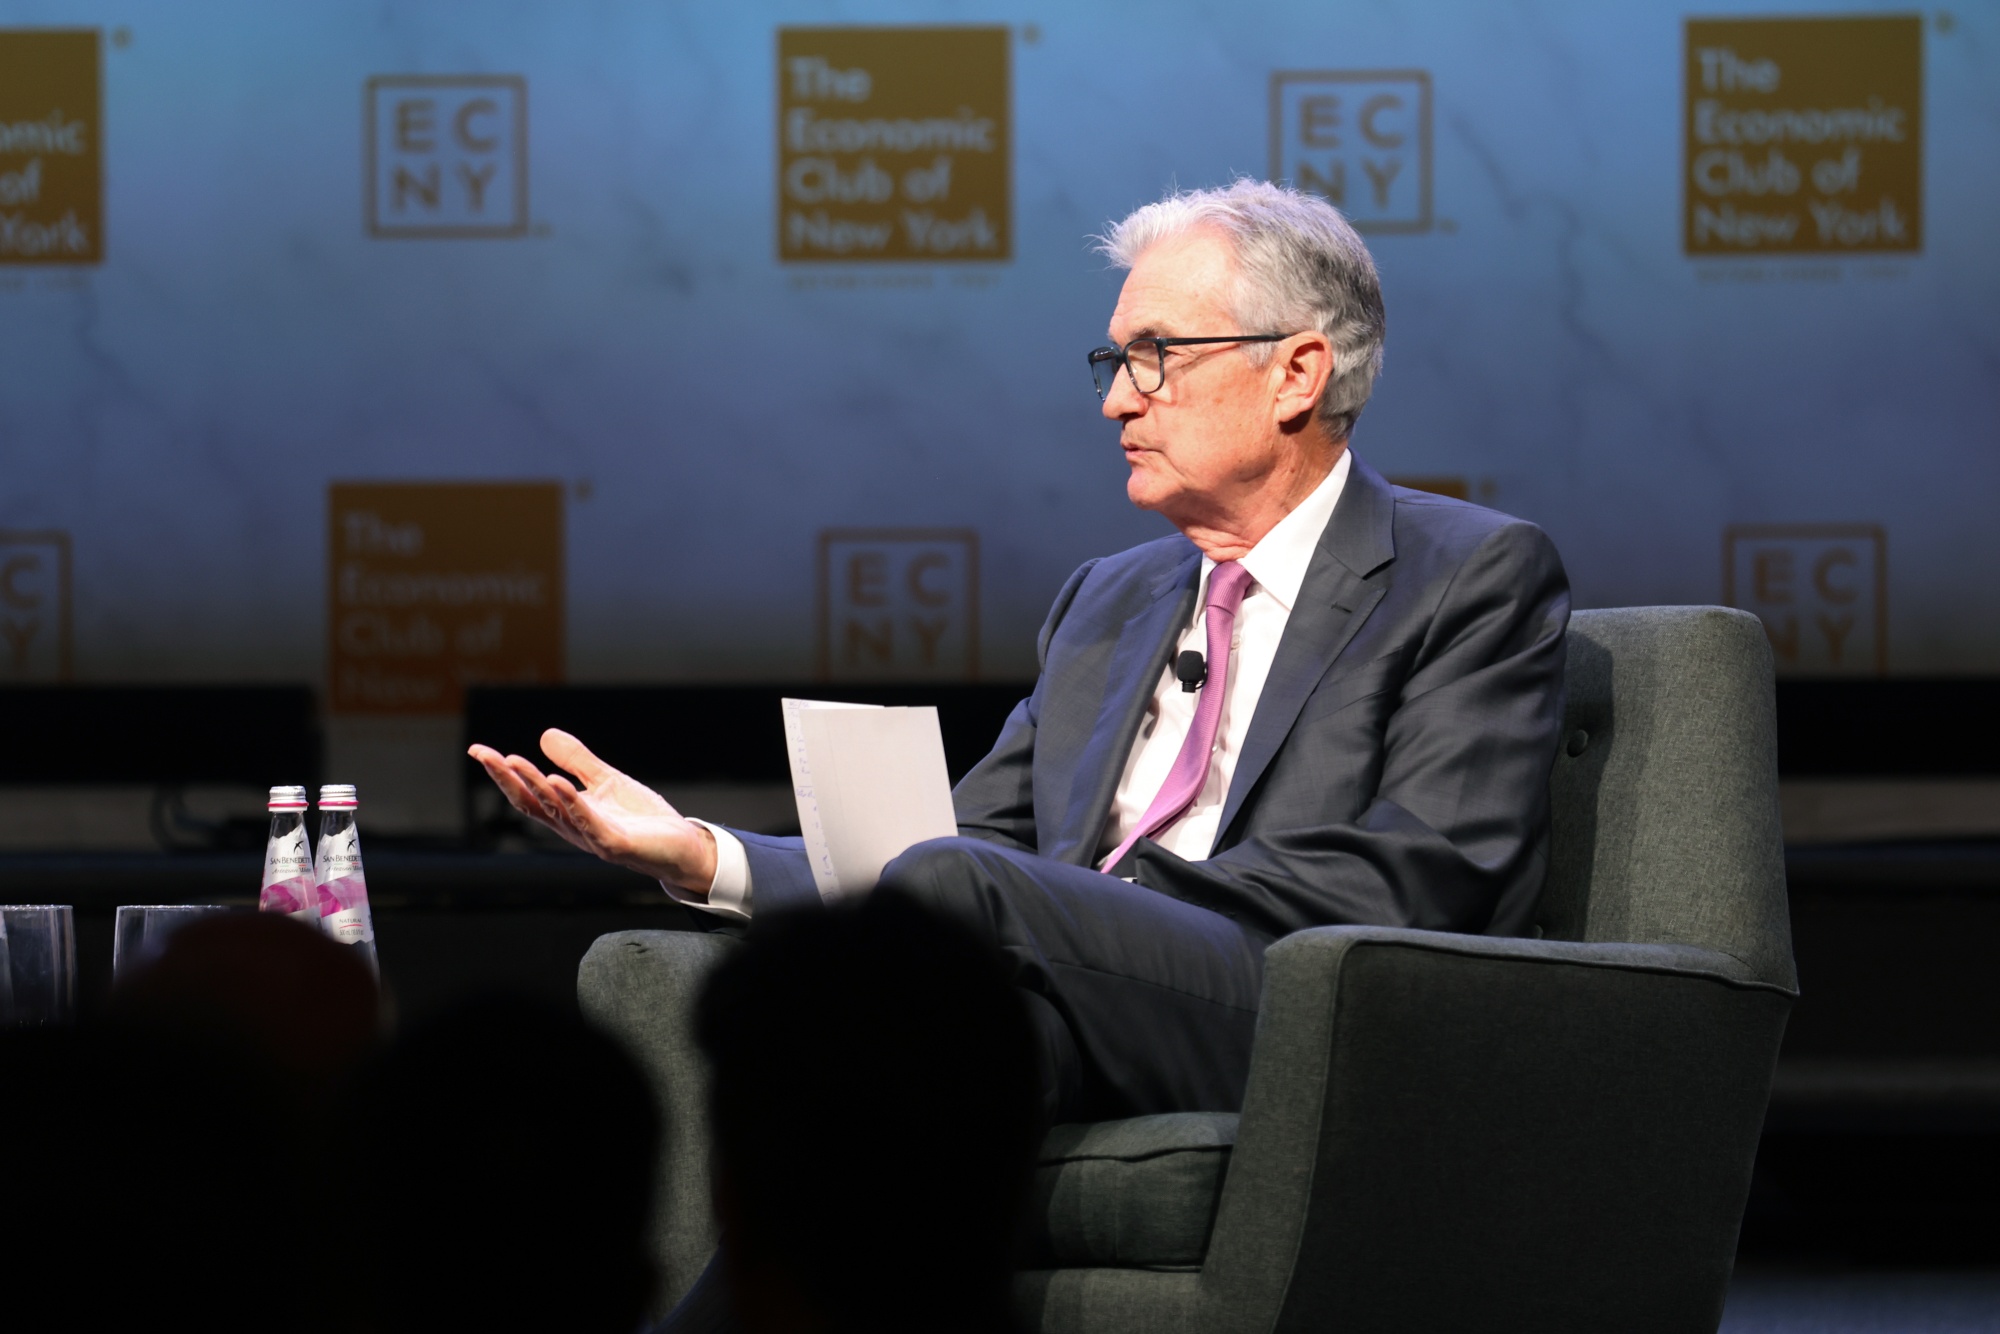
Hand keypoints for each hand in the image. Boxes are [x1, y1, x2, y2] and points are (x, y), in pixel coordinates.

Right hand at [467, 729, 718, 893]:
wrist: (682, 846)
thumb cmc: (642, 819)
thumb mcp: (607, 781)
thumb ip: (578, 761)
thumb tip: (544, 735)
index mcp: (568, 814)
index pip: (528, 794)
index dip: (503, 774)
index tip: (478, 751)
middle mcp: (574, 829)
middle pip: (533, 803)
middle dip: (508, 779)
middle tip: (485, 755)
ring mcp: (593, 838)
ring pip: (556, 811)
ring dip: (535, 785)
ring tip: (515, 760)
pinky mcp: (616, 845)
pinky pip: (589, 823)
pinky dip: (572, 803)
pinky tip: (557, 782)